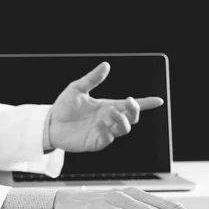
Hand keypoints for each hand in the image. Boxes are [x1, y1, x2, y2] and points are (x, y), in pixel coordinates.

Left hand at [47, 62, 162, 151]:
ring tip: (110, 113)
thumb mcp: (77, 89)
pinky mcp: (95, 143)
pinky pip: (107, 139)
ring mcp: (103, 132)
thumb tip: (106, 65)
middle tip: (128, 102)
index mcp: (108, 106)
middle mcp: (109, 120)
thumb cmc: (64, 106)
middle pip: (132, 118)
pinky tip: (99, 123)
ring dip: (121, 121)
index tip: (159, 101)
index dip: (146, 104)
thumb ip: (92, 79)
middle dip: (135, 111)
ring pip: (124, 130)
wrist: (50, 123)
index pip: (131, 106)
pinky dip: (106, 130)